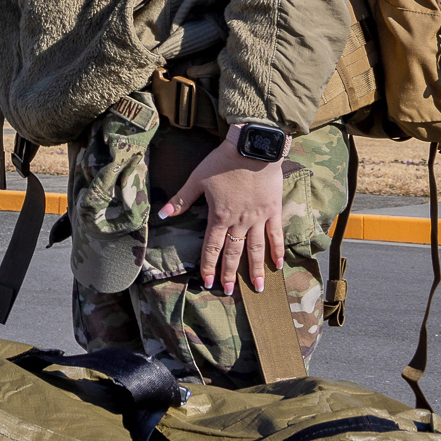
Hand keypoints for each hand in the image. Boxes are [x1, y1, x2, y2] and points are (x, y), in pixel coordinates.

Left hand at [157, 136, 284, 295]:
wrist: (253, 147)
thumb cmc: (222, 161)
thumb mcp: (197, 178)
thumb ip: (182, 199)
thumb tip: (162, 214)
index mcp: (219, 215)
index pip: (212, 247)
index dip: (209, 266)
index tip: (208, 282)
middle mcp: (240, 221)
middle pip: (233, 252)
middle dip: (230, 274)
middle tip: (229, 292)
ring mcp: (258, 217)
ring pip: (256, 249)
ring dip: (256, 269)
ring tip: (257, 288)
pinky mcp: (273, 209)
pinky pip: (276, 234)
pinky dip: (277, 250)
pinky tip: (278, 265)